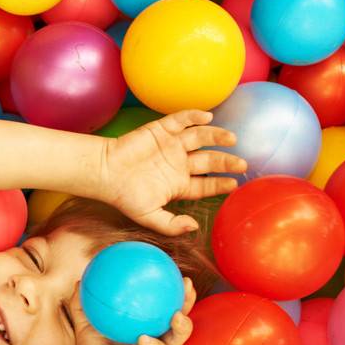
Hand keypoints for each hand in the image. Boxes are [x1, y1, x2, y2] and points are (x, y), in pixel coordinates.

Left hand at [73, 277, 195, 344]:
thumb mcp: (86, 324)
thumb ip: (83, 303)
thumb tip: (80, 281)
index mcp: (147, 327)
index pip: (163, 305)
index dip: (171, 289)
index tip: (172, 270)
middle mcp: (158, 339)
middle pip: (180, 317)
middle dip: (188, 301)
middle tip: (186, 284)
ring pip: (180, 337)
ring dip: (183, 325)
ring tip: (177, 314)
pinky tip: (144, 338)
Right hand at [99, 111, 247, 235]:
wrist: (104, 172)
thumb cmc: (124, 196)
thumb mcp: (148, 216)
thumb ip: (171, 225)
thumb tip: (195, 227)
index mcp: (178, 185)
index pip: (206, 185)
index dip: (220, 184)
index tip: (234, 184)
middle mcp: (179, 164)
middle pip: (209, 161)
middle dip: (225, 162)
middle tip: (241, 163)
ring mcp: (171, 145)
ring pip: (200, 138)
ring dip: (216, 137)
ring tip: (231, 139)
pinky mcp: (160, 130)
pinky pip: (181, 120)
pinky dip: (194, 117)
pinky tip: (207, 118)